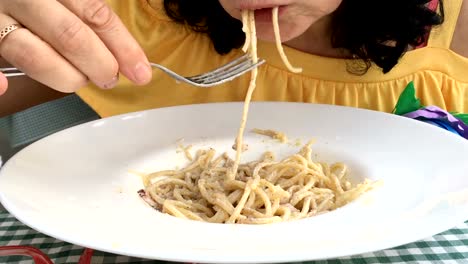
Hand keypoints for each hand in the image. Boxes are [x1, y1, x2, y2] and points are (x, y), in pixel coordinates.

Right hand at [0, 0, 152, 94]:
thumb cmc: (43, 2)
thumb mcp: (67, 0)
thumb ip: (91, 20)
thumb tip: (130, 61)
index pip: (96, 15)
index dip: (123, 47)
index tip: (141, 71)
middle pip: (71, 37)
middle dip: (100, 66)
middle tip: (110, 78)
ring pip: (35, 56)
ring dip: (68, 77)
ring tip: (80, 79)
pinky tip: (5, 87)